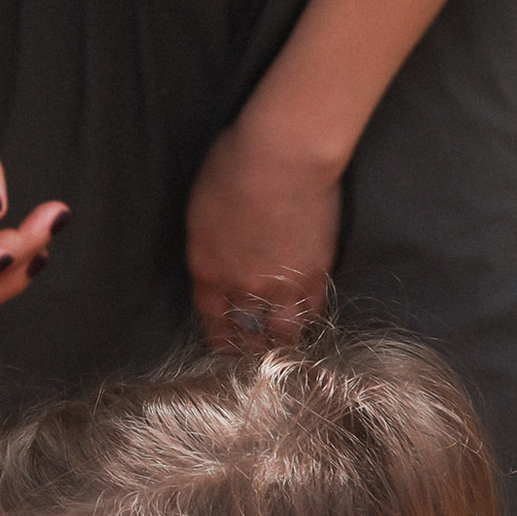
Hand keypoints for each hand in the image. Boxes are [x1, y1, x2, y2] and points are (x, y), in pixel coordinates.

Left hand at [185, 111, 340, 348]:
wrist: (282, 159)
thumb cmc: (233, 165)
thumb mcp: (201, 207)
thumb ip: (207, 242)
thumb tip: (218, 254)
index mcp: (207, 269)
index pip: (210, 318)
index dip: (218, 336)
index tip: (223, 347)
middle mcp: (241, 286)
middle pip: (246, 333)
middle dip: (249, 348)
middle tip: (255, 356)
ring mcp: (281, 284)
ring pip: (282, 332)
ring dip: (282, 342)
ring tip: (284, 347)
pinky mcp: (315, 274)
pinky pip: (312, 311)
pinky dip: (309, 319)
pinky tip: (309, 321)